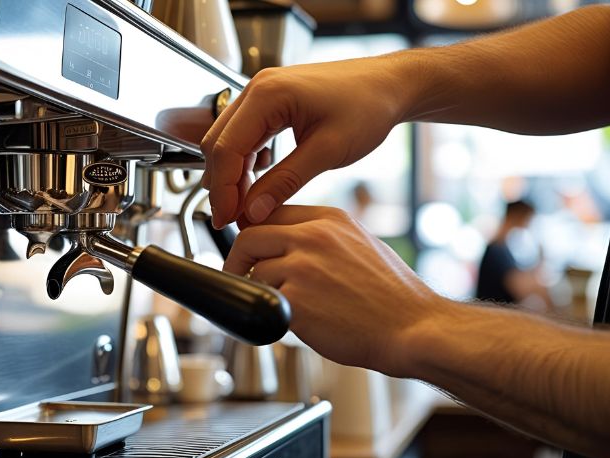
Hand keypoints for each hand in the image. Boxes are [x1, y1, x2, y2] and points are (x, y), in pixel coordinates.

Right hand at [201, 58, 408, 228]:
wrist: (390, 86)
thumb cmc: (368, 106)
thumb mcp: (327, 151)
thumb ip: (285, 181)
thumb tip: (253, 211)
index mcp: (268, 94)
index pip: (226, 148)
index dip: (223, 189)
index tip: (226, 219)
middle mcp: (258, 89)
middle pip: (219, 144)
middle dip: (222, 185)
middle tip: (231, 219)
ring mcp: (262, 94)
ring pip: (228, 141)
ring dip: (231, 175)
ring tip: (243, 208)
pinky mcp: (270, 103)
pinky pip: (244, 136)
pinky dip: (244, 163)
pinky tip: (256, 185)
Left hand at [223, 205, 443, 375]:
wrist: (413, 329)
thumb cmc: (392, 297)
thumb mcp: (359, 244)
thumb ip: (321, 237)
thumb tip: (287, 241)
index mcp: (329, 219)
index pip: (271, 213)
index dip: (255, 233)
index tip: (251, 250)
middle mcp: (313, 237)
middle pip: (250, 236)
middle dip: (239, 259)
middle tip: (241, 276)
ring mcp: (302, 267)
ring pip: (254, 273)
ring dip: (259, 291)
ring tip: (279, 305)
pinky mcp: (295, 301)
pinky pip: (263, 302)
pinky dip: (269, 312)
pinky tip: (287, 321)